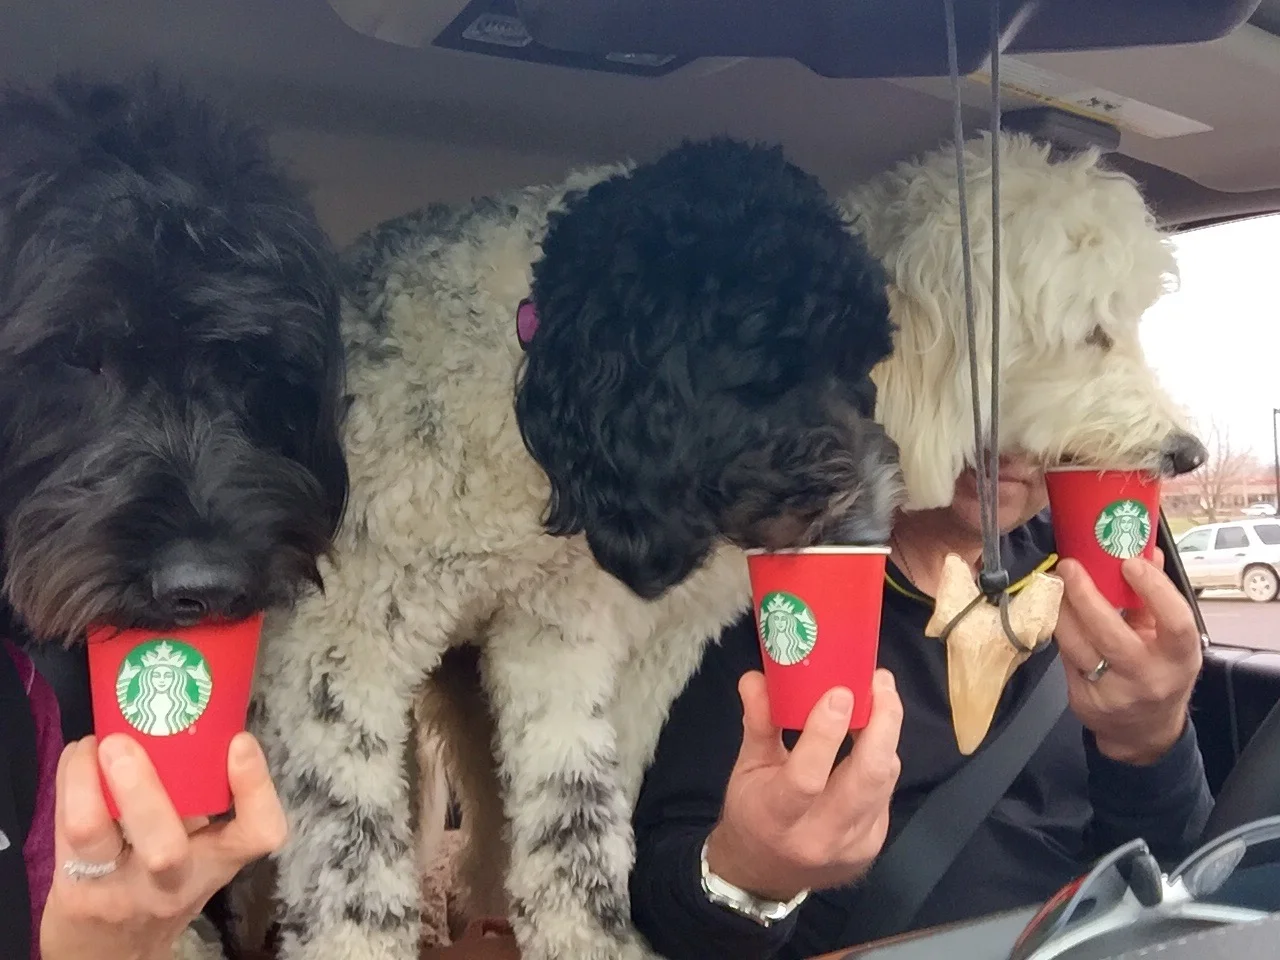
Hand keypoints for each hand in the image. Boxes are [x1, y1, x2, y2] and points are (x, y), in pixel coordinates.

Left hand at [41, 732, 287, 959]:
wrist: (112, 955)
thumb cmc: (161, 885)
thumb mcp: (198, 853)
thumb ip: (200, 801)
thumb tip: (190, 722)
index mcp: (218, 862)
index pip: (258, 834)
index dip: (255, 788)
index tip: (240, 742)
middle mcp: (174, 882)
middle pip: (165, 847)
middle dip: (141, 790)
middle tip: (122, 742)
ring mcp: (120, 891)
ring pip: (97, 837)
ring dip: (86, 783)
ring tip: (94, 745)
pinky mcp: (77, 892)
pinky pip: (67, 833)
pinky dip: (70, 782)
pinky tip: (78, 758)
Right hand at [704, 669, 902, 901]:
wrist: (763, 875)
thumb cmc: (751, 814)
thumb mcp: (746, 769)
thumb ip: (757, 723)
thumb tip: (756, 677)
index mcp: (777, 818)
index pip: (807, 778)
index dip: (825, 733)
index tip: (839, 692)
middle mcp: (820, 837)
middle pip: (866, 778)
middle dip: (882, 724)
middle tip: (880, 682)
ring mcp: (853, 846)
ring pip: (882, 781)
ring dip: (887, 734)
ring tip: (881, 696)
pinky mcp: (873, 845)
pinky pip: (885, 792)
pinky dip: (881, 758)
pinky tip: (875, 733)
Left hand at [1055, 548, 1202, 765]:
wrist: (1144, 732)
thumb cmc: (1160, 674)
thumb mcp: (1170, 642)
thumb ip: (1156, 599)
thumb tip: (1146, 551)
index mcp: (1178, 658)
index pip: (1175, 623)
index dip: (1154, 590)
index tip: (1130, 563)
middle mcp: (1147, 678)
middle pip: (1110, 634)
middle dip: (1085, 595)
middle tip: (1070, 566)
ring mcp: (1113, 693)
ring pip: (1076, 645)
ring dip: (1061, 609)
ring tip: (1055, 583)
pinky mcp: (1084, 700)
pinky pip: (1065, 657)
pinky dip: (1059, 631)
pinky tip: (1055, 611)